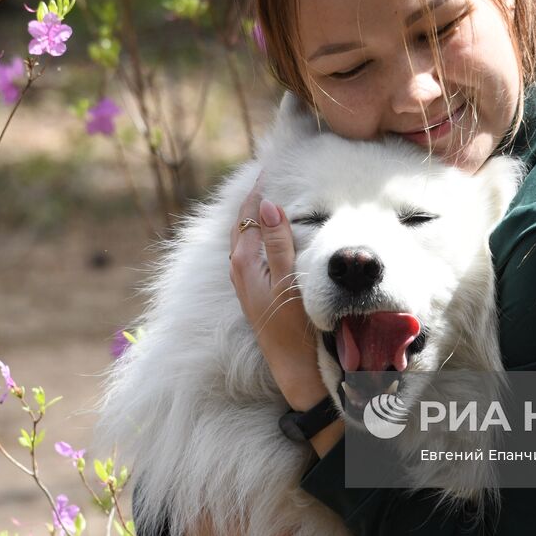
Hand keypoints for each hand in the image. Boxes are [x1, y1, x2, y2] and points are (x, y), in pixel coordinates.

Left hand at [228, 177, 326, 411]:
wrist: (296, 370)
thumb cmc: (293, 326)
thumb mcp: (288, 280)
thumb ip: (277, 242)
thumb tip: (266, 204)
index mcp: (243, 262)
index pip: (247, 213)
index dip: (259, 188)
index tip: (272, 165)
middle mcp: (239, 269)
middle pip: (243, 223)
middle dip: (256, 198)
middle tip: (275, 173)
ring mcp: (247, 281)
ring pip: (248, 237)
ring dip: (260, 216)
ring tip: (276, 194)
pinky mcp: (257, 290)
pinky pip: (256, 250)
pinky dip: (264, 233)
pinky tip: (279, 232)